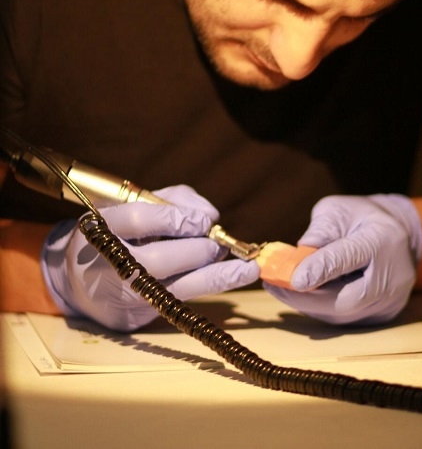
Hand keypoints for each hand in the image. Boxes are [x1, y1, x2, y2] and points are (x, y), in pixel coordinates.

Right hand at [41, 184, 259, 330]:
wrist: (81, 281)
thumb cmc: (118, 234)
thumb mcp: (134, 206)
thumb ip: (172, 201)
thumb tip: (209, 214)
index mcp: (100, 227)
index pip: (137, 219)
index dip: (176, 218)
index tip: (206, 218)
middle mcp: (108, 264)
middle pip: (158, 260)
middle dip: (197, 250)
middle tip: (218, 242)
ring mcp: (121, 294)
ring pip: (173, 288)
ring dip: (216, 275)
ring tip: (245, 266)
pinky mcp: (136, 316)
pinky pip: (181, 302)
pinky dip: (212, 286)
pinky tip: (237, 276)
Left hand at [263, 194, 421, 324]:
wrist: (400, 235)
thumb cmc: (362, 218)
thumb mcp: (339, 210)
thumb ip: (320, 231)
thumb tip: (296, 257)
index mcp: (382, 239)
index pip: (349, 258)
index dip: (320, 269)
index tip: (293, 278)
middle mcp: (391, 276)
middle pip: (346, 298)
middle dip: (306, 297)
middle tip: (274, 286)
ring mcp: (389, 301)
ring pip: (343, 314)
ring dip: (308, 305)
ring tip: (280, 290)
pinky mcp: (382, 315)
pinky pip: (346, 319)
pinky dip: (320, 309)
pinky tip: (301, 297)